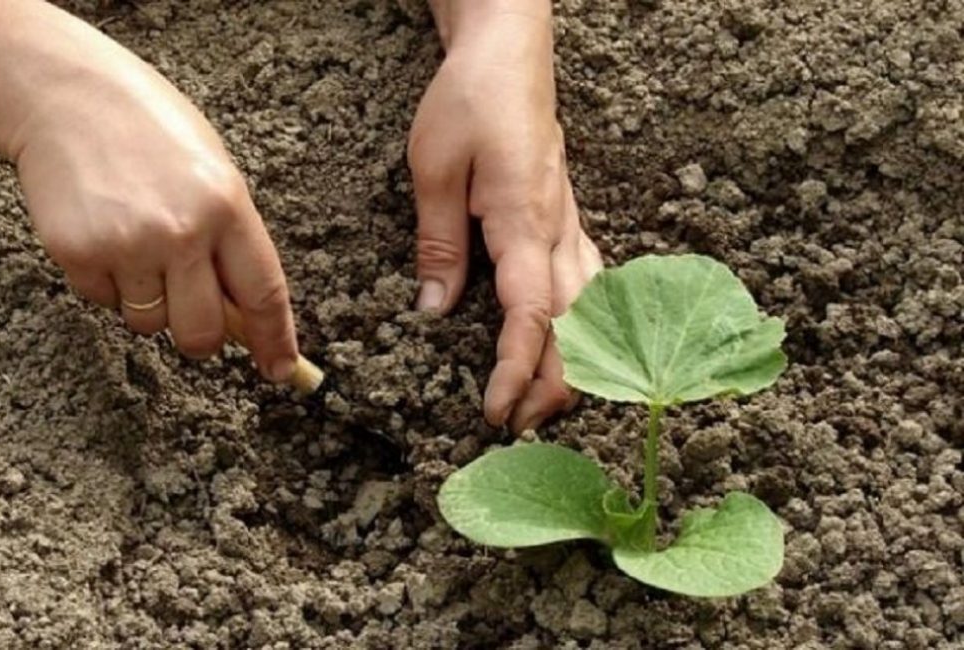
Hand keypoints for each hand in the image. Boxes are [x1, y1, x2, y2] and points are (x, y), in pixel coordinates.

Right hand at [13, 53, 297, 381]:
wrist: (68, 95)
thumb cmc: (152, 132)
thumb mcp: (214, 175)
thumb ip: (232, 243)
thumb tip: (244, 317)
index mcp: (228, 206)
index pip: (264, 294)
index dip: (276, 341)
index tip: (283, 371)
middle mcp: (181, 231)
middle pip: (203, 333)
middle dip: (201, 335)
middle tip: (189, 306)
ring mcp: (127, 244)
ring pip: (148, 323)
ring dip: (148, 302)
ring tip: (138, 243)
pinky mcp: (77, 252)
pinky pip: (104, 302)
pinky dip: (107, 283)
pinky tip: (105, 234)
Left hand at [409, 4, 602, 430]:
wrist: (510, 57)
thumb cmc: (469, 101)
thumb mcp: (433, 168)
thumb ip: (438, 243)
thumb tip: (432, 312)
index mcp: (525, 220)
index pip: (532, 314)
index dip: (518, 369)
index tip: (495, 409)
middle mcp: (560, 231)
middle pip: (576, 327)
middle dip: (552, 385)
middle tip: (517, 427)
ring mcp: (572, 228)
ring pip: (592, 312)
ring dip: (573, 362)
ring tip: (542, 403)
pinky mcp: (568, 223)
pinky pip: (591, 286)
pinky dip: (584, 329)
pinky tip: (572, 348)